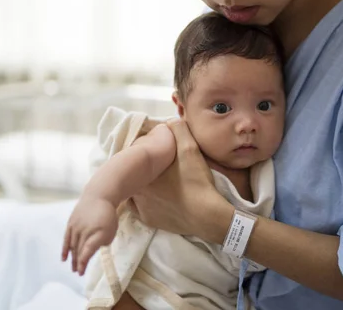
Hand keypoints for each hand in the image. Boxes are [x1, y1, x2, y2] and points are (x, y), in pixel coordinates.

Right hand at [62, 197, 117, 274]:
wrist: (99, 196)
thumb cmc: (107, 215)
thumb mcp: (111, 230)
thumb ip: (102, 242)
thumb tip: (91, 251)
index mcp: (95, 233)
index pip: (86, 251)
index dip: (83, 262)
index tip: (81, 272)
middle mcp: (83, 231)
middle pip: (79, 250)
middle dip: (78, 262)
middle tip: (78, 272)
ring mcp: (76, 227)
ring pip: (72, 245)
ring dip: (72, 258)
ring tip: (73, 268)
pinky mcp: (71, 223)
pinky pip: (66, 238)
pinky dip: (65, 249)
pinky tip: (64, 258)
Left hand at [130, 119, 232, 241]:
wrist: (208, 216)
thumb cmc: (197, 182)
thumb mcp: (190, 148)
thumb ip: (177, 129)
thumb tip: (168, 122)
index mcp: (140, 172)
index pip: (135, 157)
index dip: (146, 152)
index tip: (158, 152)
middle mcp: (135, 191)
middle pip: (135, 173)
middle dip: (144, 168)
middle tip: (161, 165)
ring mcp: (140, 208)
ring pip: (136, 189)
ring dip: (144, 184)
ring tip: (161, 180)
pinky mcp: (148, 220)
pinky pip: (142, 207)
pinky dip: (149, 200)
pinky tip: (160, 196)